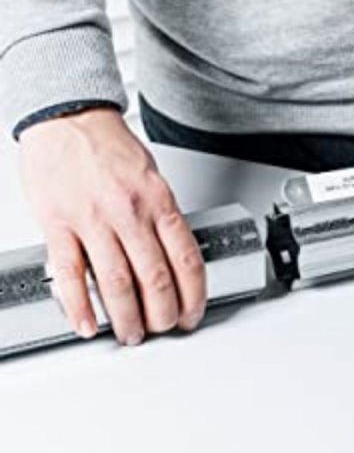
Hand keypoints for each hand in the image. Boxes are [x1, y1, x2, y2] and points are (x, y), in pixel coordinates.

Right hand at [19, 108, 205, 344]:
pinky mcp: (58, 224)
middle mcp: (129, 212)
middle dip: (163, 314)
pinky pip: (70, 274)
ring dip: (127, 318)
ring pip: (116, 283)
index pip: (187, 260)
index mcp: (159, 200)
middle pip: (155, 278)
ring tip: (132, 334)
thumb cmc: (111, 147)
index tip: (192, 313)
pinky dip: (79, 306)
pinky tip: (88, 324)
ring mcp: (93, 220)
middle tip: (163, 328)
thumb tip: (176, 259)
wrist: (68, 118)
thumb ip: (163, 218)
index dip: (194, 295)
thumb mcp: (153, 177)